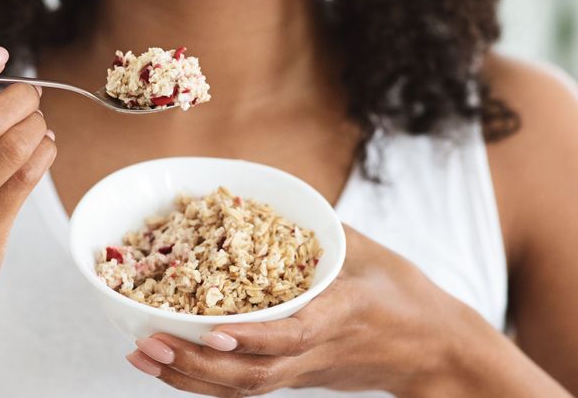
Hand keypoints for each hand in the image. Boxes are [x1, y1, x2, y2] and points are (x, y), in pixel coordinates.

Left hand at [126, 225, 497, 396]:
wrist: (435, 353)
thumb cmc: (407, 297)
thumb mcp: (371, 253)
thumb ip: (323, 231)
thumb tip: (273, 199)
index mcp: (342, 315)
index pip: (294, 334)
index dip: (252, 337)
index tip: (212, 331)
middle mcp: (319, 351)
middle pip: (254, 374)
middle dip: (196, 364)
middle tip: (148, 343)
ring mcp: (306, 371)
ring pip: (245, 388)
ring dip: (189, 377)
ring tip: (141, 356)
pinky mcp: (299, 378)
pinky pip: (247, 387)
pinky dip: (205, 380)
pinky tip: (169, 364)